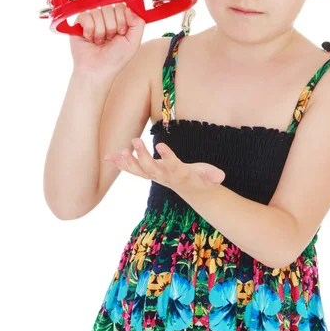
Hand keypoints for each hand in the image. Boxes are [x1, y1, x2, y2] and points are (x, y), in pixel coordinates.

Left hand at [104, 138, 225, 192]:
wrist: (190, 190)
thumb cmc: (200, 178)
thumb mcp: (209, 176)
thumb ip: (213, 175)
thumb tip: (220, 176)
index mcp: (179, 174)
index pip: (173, 166)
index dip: (167, 157)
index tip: (160, 145)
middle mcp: (164, 177)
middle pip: (150, 169)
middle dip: (142, 156)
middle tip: (134, 140)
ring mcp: (154, 176)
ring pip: (138, 171)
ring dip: (127, 162)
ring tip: (119, 151)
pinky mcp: (147, 173)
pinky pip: (131, 169)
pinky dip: (120, 163)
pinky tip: (109, 156)